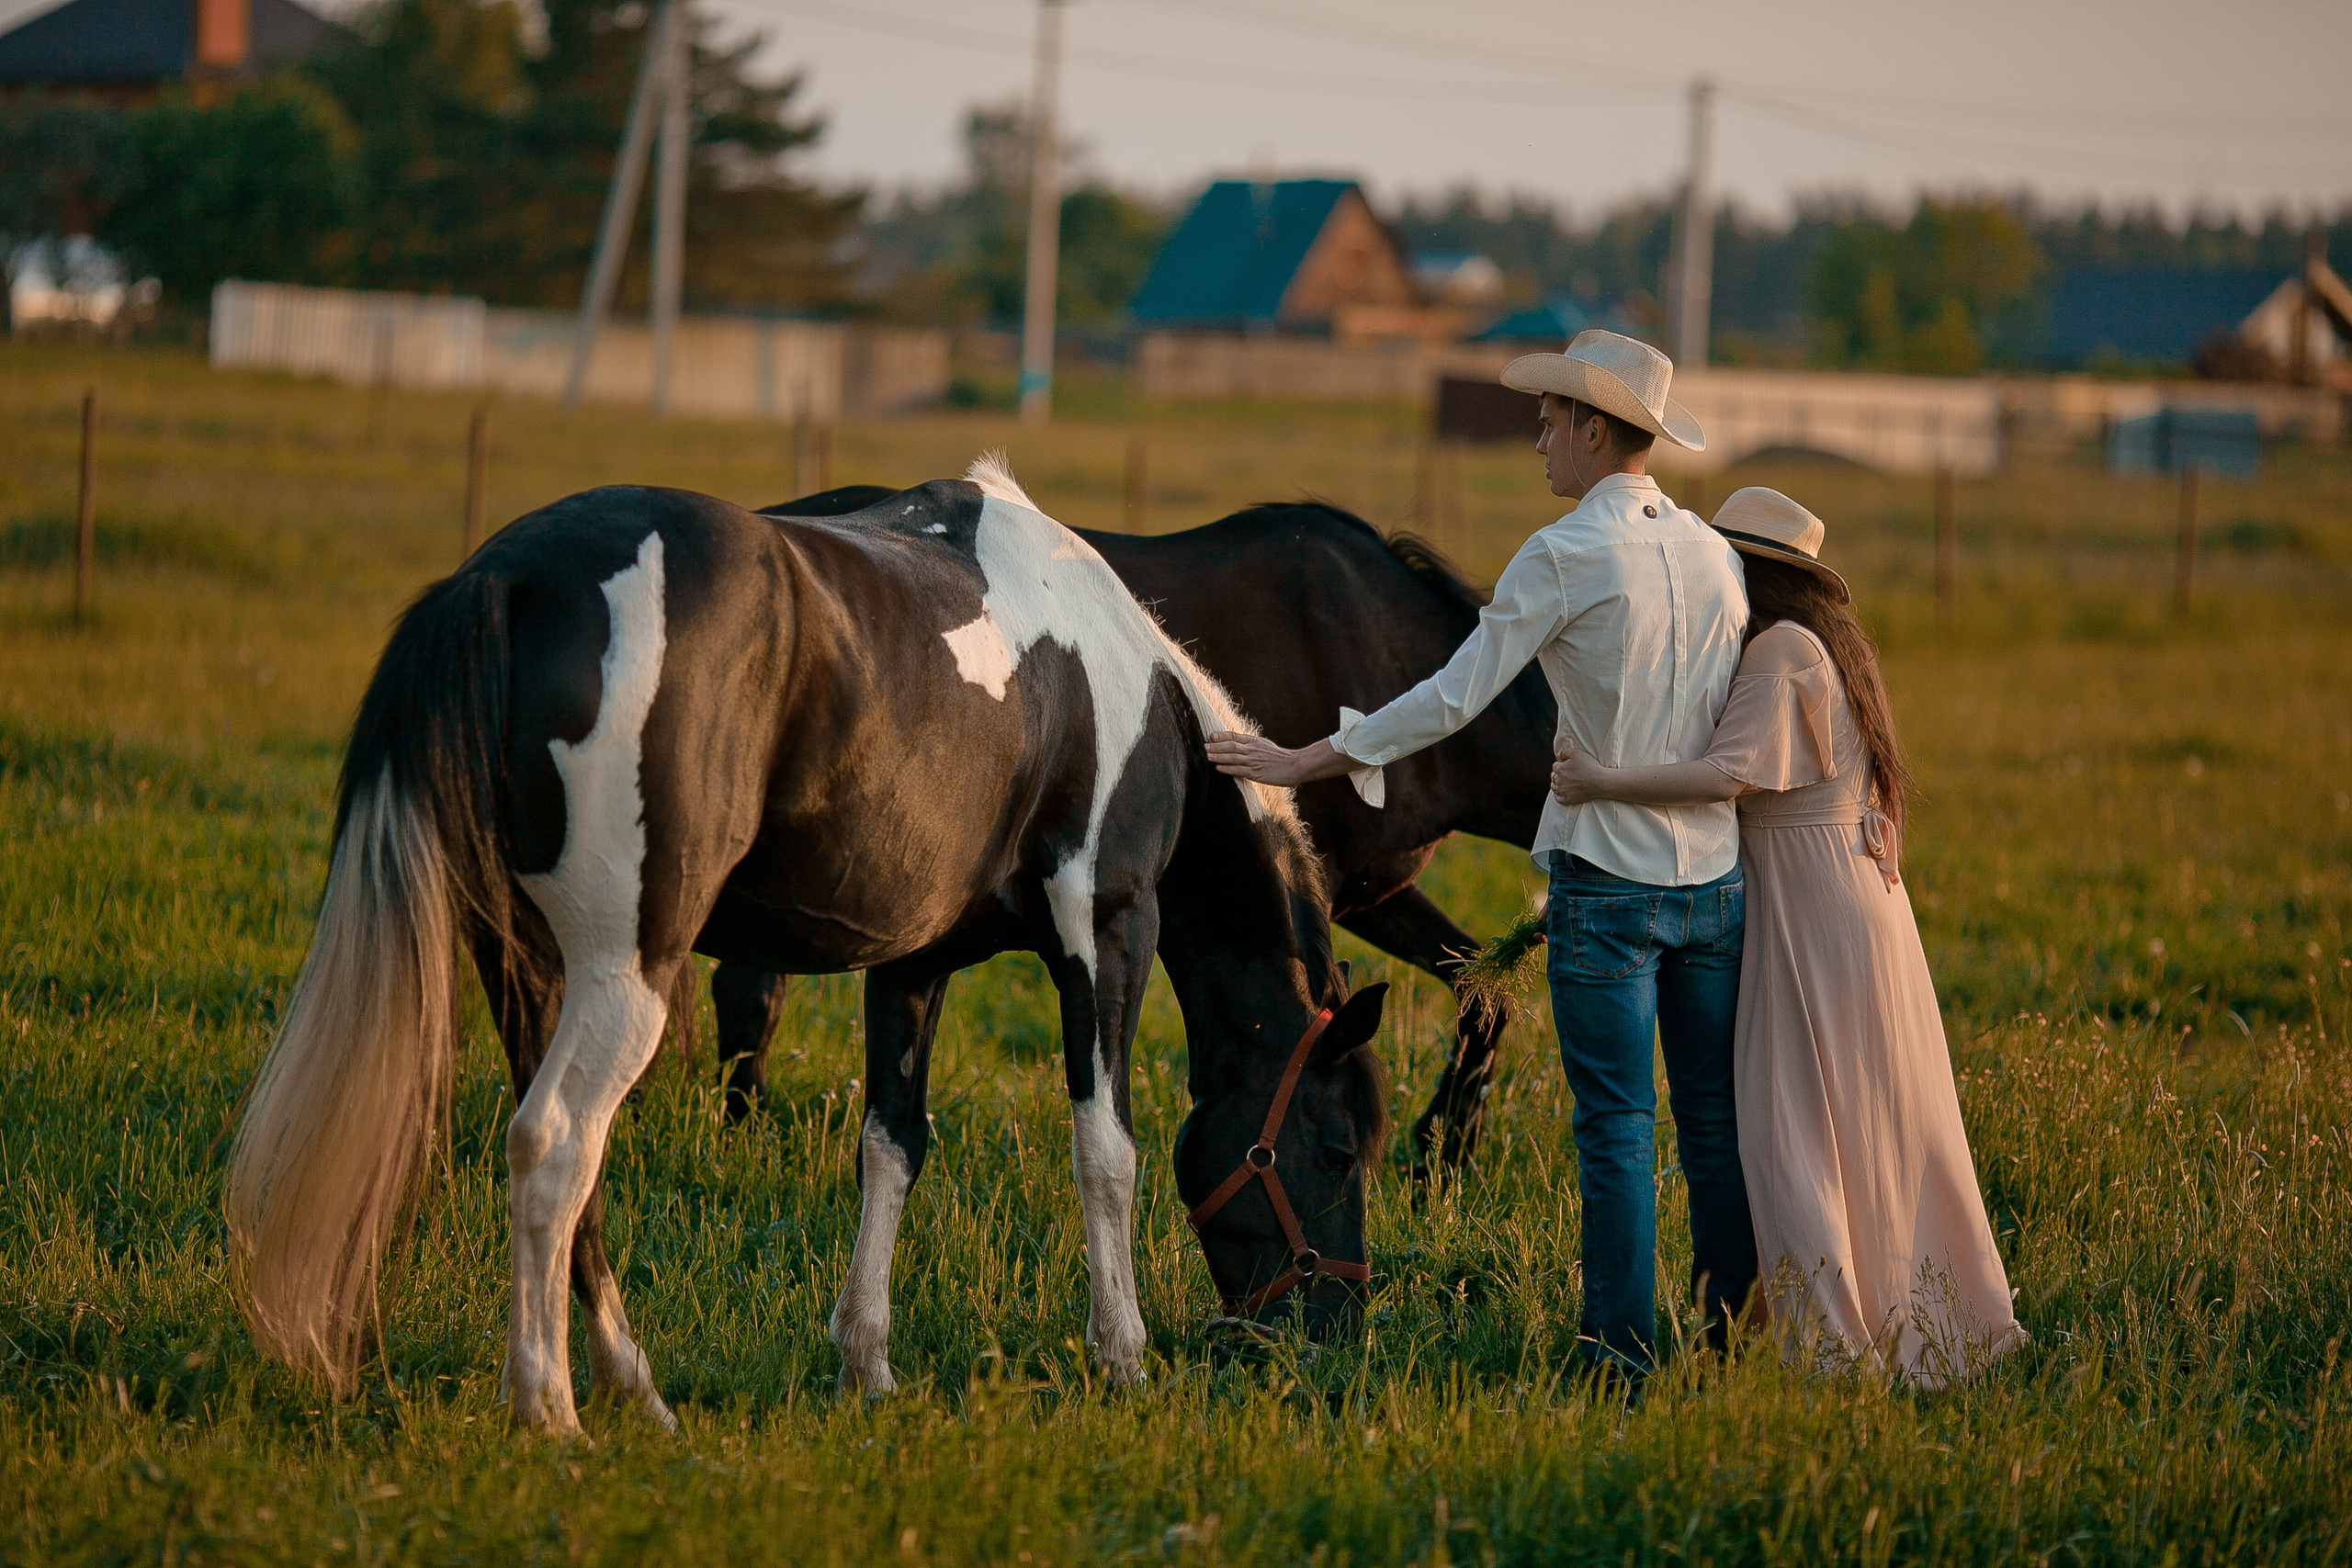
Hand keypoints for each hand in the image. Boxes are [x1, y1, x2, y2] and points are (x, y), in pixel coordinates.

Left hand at [1204, 730, 1349, 786]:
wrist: (1295, 766)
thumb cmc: (1279, 757)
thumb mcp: (1264, 746)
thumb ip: (1250, 744)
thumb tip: (1236, 743)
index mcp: (1254, 742)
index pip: (1235, 736)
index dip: (1222, 736)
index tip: (1210, 735)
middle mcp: (1253, 750)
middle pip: (1230, 746)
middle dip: (1215, 746)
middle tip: (1200, 746)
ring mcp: (1254, 761)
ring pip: (1233, 757)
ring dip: (1217, 756)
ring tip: (1205, 756)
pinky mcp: (1256, 773)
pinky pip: (1240, 770)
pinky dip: (1228, 768)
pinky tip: (1218, 768)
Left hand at [1550, 746, 1610, 805]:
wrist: (1599, 781)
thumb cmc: (1589, 766)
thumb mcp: (1577, 753)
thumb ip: (1564, 752)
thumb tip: (1558, 756)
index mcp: (1560, 769)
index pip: (1555, 766)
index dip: (1561, 765)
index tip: (1566, 766)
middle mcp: (1559, 781)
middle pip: (1554, 777)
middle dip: (1557, 774)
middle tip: (1565, 774)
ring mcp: (1563, 791)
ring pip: (1554, 787)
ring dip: (1556, 784)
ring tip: (1562, 783)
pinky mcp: (1568, 799)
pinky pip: (1558, 799)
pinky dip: (1557, 796)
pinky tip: (1560, 793)